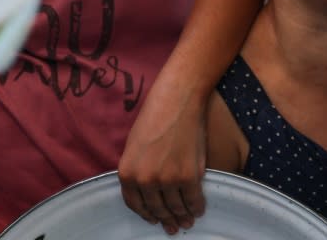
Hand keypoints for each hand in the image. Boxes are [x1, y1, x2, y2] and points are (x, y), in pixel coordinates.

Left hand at [118, 76, 207, 235]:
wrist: (178, 99)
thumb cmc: (156, 115)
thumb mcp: (134, 145)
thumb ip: (139, 169)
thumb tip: (149, 189)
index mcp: (127, 172)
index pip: (135, 204)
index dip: (146, 214)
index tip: (154, 219)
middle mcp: (145, 180)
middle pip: (156, 208)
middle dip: (166, 220)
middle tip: (173, 227)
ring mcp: (168, 180)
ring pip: (176, 207)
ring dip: (182, 217)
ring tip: (186, 222)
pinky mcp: (189, 176)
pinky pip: (193, 200)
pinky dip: (196, 208)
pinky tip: (198, 210)